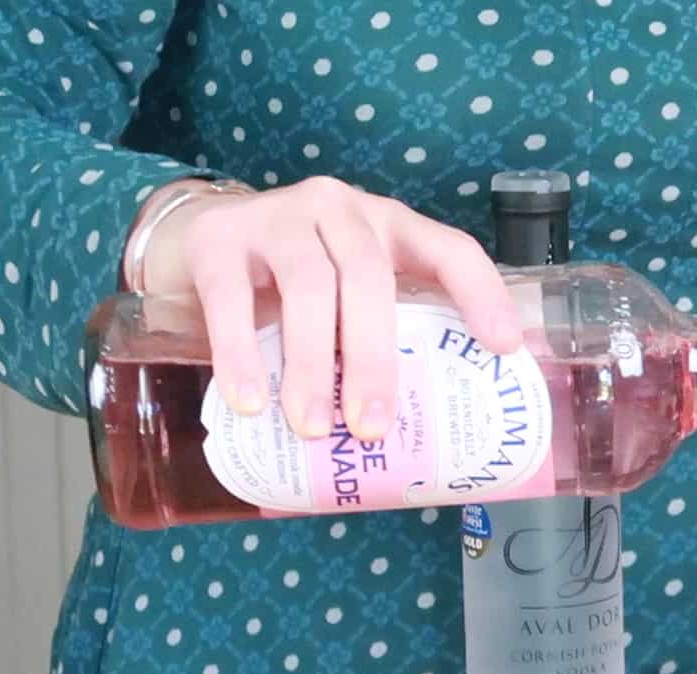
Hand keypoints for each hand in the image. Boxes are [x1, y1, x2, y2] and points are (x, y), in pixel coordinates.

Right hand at [127, 176, 523, 441]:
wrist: (193, 243)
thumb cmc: (290, 286)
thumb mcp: (344, 298)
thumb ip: (376, 338)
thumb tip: (410, 440)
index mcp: (388, 227)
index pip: (449, 249)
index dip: (480, 293)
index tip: (502, 348)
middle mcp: (339, 210)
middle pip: (370, 278)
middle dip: (375, 358)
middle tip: (372, 427)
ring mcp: (277, 217)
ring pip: (308, 286)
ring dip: (312, 364)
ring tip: (312, 427)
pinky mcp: (217, 238)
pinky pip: (231, 298)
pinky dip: (241, 354)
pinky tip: (250, 402)